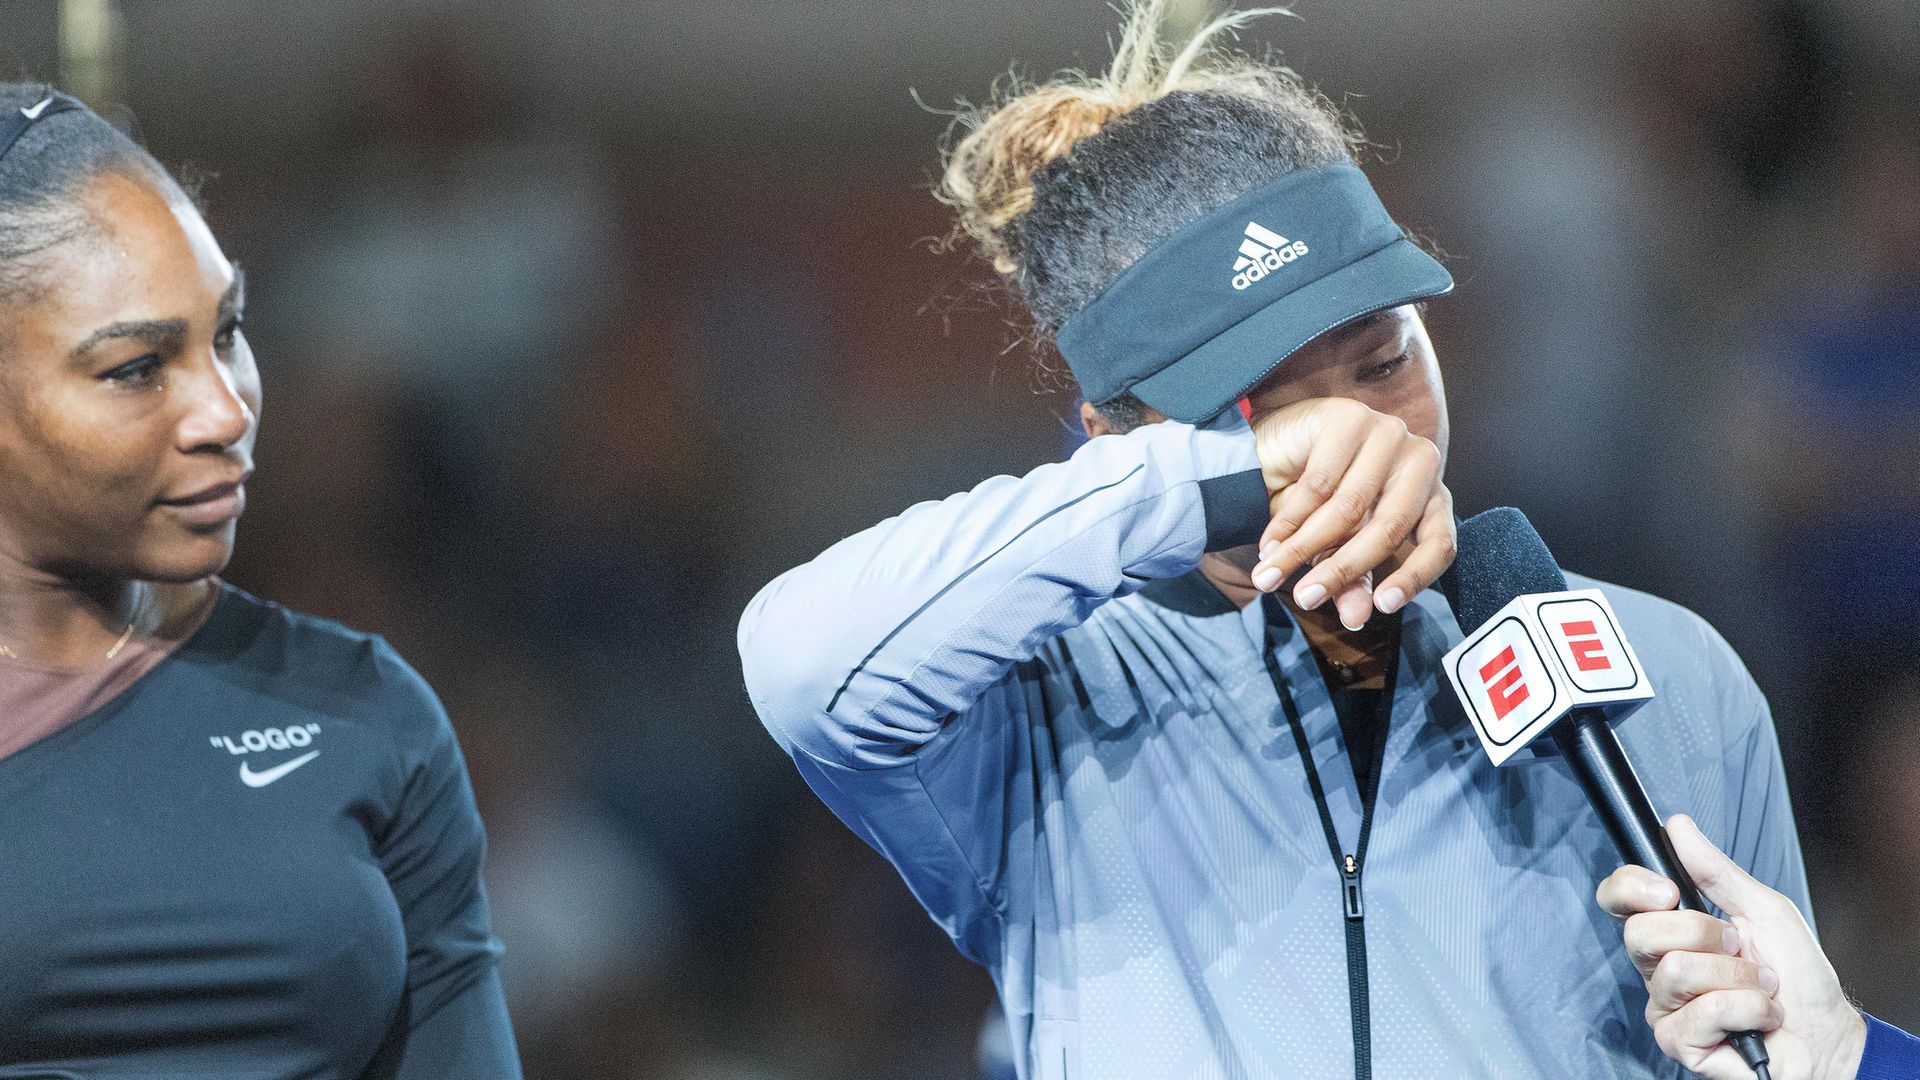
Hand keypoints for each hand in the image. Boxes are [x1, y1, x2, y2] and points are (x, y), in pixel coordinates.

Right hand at [1246, 397, 1453, 630]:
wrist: (1271, 455)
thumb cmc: (1314, 505)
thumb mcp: (1335, 550)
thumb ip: (1351, 582)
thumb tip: (1357, 618)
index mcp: (1430, 497)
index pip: (1440, 542)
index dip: (1415, 577)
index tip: (1382, 605)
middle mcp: (1420, 461)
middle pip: (1390, 527)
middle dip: (1342, 569)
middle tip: (1306, 598)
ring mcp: (1388, 434)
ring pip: (1349, 508)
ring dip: (1303, 548)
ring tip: (1270, 575)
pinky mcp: (1350, 417)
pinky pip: (1319, 483)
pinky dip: (1289, 520)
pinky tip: (1269, 543)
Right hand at [1596, 814, 1866, 1079]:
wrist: (1825, 1033)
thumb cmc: (1799, 976)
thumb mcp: (1763, 909)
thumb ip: (1716, 871)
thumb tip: (1678, 827)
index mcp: (1671, 928)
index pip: (1618, 899)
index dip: (1631, 888)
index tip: (1670, 890)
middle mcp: (1658, 965)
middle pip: (1640, 933)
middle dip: (1703, 934)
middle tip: (1739, 946)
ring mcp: (1664, 1005)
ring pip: (1677, 971)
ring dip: (1737, 977)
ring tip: (1759, 988)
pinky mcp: (1678, 1041)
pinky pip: (1704, 1011)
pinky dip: (1747, 1009)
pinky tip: (1758, 1018)